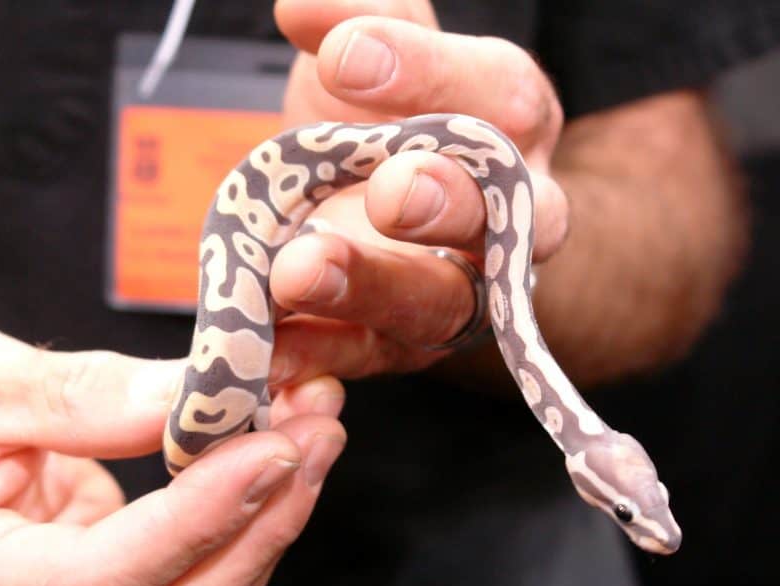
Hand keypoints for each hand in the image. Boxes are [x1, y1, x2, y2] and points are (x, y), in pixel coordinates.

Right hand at [0, 314, 345, 585]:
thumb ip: (86, 395)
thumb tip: (202, 398)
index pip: (103, 579)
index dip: (199, 519)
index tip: (272, 448)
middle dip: (262, 520)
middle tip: (320, 428)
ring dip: (272, 519)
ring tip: (316, 428)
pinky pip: (197, 581)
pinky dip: (249, 522)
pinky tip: (280, 456)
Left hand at [268, 0, 569, 385]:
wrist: (369, 210)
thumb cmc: (381, 123)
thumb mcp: (376, 58)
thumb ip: (361, 19)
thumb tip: (304, 4)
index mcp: (509, 126)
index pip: (500, 96)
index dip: (432, 76)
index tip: (345, 55)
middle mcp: (505, 221)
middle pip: (503, 219)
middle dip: (445, 204)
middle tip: (390, 191)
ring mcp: (456, 295)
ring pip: (442, 304)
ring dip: (373, 288)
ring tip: (297, 271)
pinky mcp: (399, 345)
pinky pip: (368, 357)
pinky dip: (319, 356)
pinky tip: (270, 348)